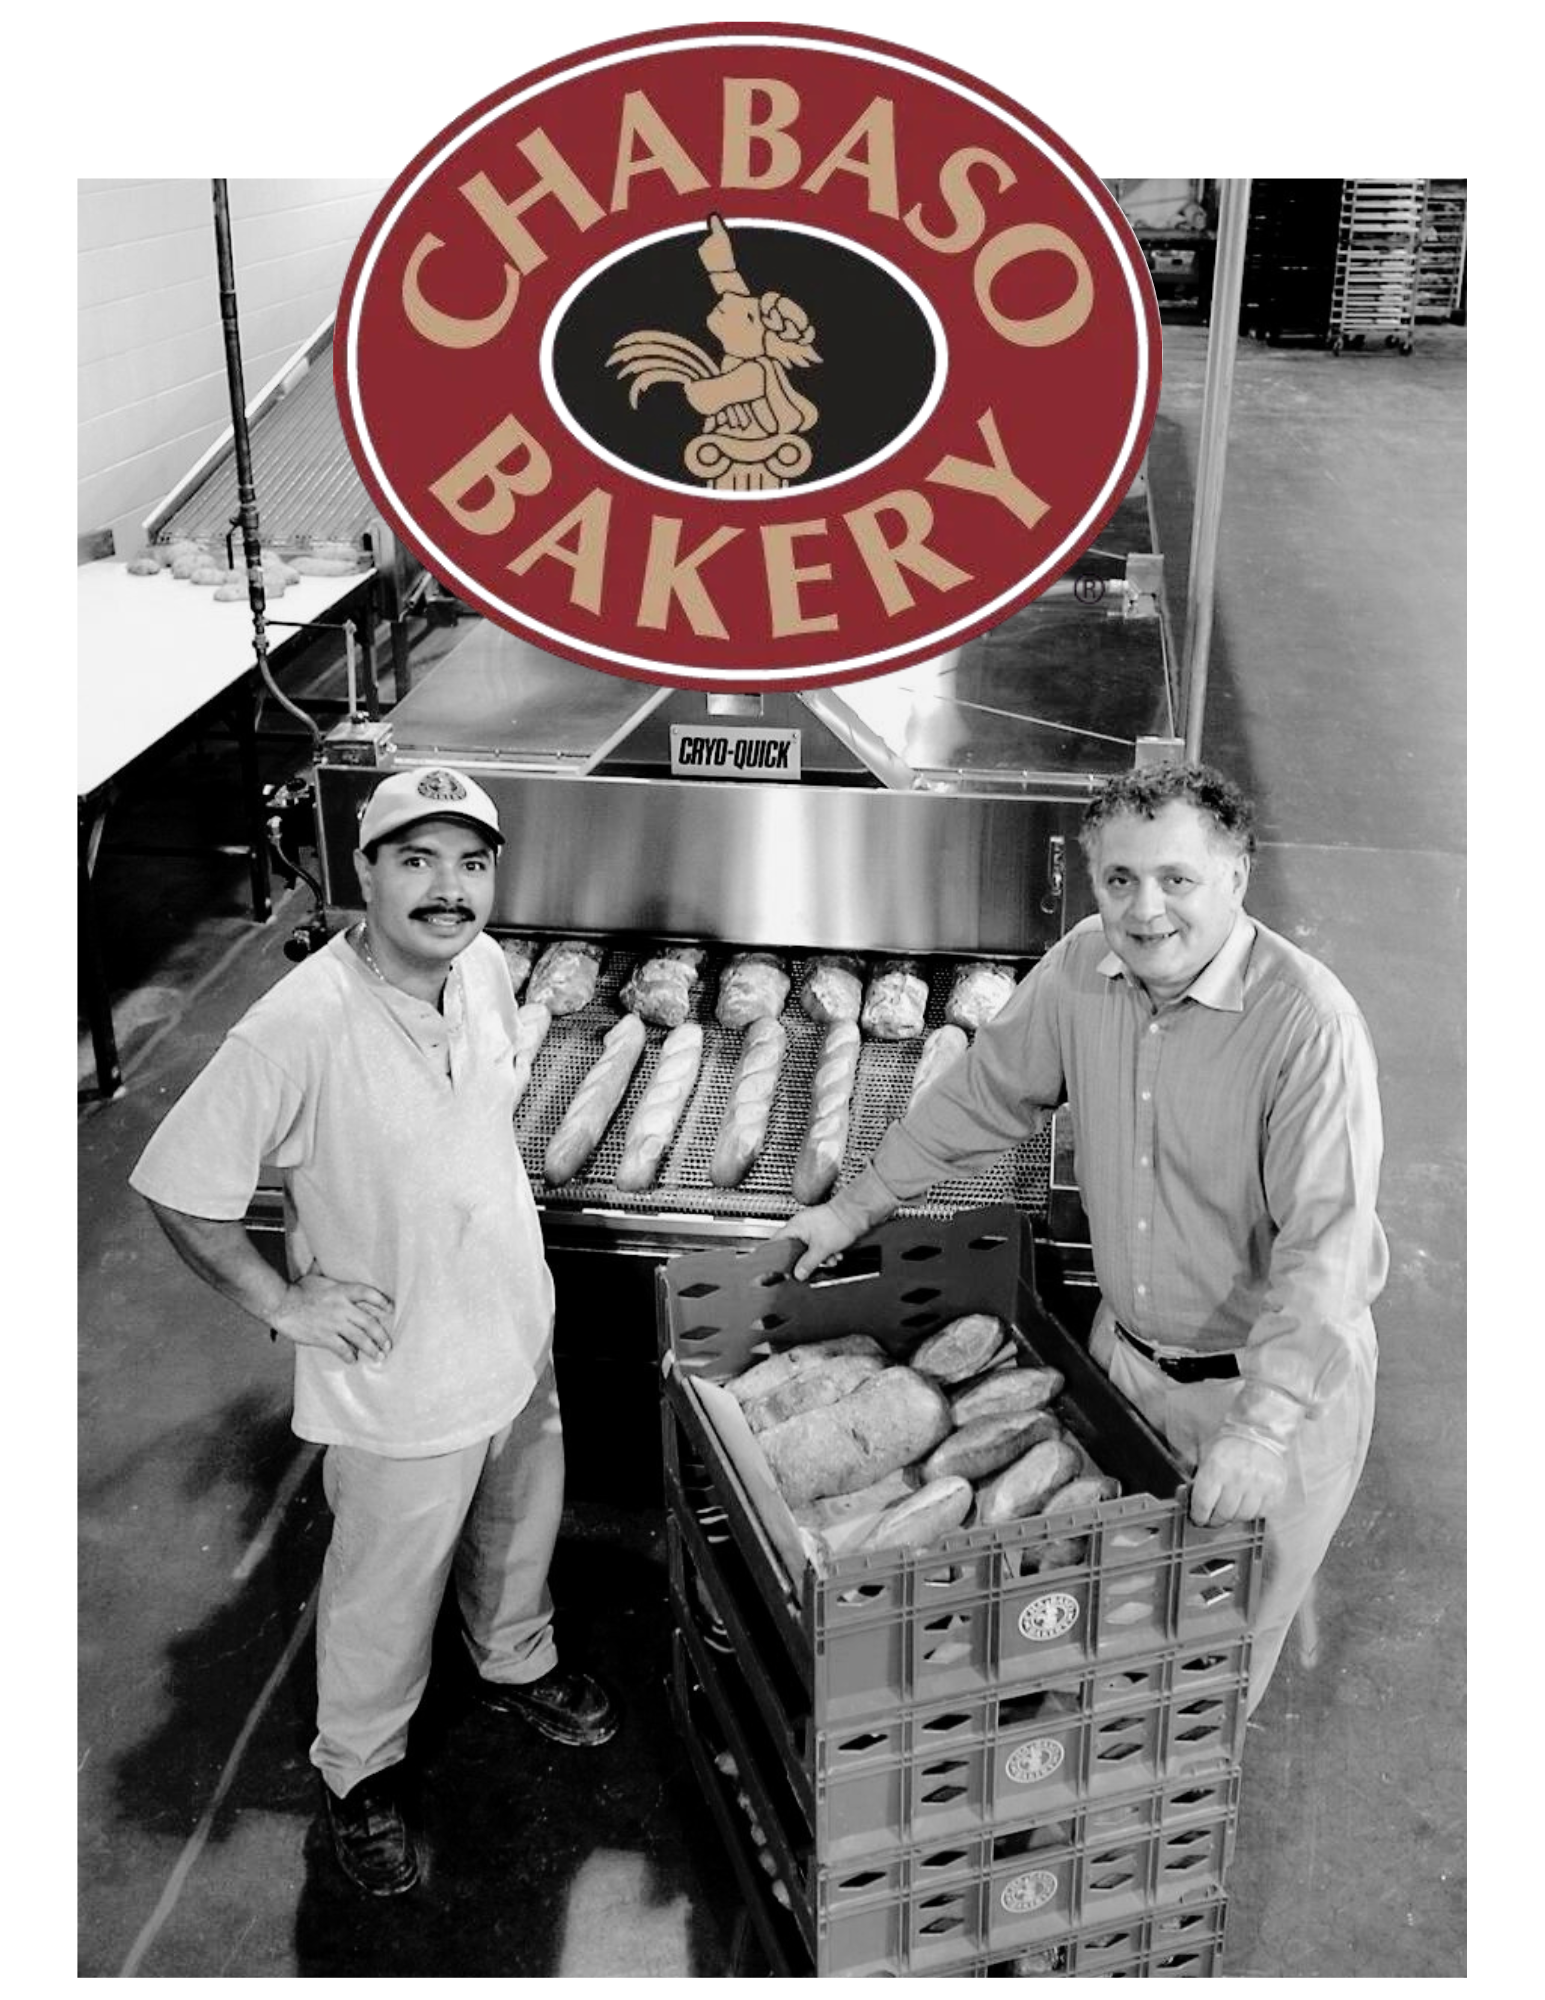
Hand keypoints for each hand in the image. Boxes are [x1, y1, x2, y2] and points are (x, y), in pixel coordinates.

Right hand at [272, 1271, 394, 1364]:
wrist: (280, 1304)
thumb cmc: (296, 1289)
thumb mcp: (314, 1276)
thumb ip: (322, 1269)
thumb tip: (321, 1257)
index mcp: (342, 1290)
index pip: (369, 1294)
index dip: (382, 1301)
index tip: (390, 1309)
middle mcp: (342, 1307)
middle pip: (370, 1322)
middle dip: (382, 1336)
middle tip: (388, 1345)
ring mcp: (334, 1323)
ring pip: (360, 1339)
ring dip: (372, 1349)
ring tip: (379, 1356)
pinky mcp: (324, 1337)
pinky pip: (342, 1349)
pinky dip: (349, 1356)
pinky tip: (353, 1359)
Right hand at [775, 1206, 862, 1281]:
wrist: (856, 1213)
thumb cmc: (839, 1223)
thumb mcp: (820, 1250)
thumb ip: (807, 1264)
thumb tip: (798, 1274)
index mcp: (795, 1226)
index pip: (776, 1243)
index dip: (776, 1257)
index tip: (779, 1268)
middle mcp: (801, 1225)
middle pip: (795, 1249)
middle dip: (807, 1260)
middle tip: (813, 1265)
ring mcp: (812, 1227)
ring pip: (809, 1248)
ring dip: (820, 1257)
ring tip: (830, 1258)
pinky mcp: (822, 1229)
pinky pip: (819, 1245)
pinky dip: (827, 1251)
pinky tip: (835, 1253)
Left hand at [1189, 1432, 1288, 1526]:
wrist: (1258, 1432)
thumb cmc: (1228, 1445)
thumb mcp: (1206, 1455)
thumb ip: (1198, 1481)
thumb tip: (1190, 1504)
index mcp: (1217, 1467)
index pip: (1203, 1504)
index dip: (1198, 1516)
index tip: (1198, 1519)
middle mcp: (1239, 1477)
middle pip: (1223, 1514)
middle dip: (1215, 1519)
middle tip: (1213, 1518)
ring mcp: (1259, 1484)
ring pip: (1243, 1516)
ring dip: (1234, 1517)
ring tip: (1230, 1509)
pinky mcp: (1275, 1489)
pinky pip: (1261, 1513)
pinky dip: (1252, 1512)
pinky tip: (1247, 1502)